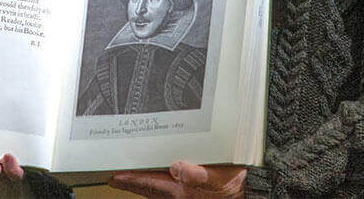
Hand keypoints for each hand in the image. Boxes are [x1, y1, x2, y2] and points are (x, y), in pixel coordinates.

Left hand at [109, 162, 245, 197]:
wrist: (250, 193)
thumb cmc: (236, 186)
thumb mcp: (220, 177)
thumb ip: (199, 174)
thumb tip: (177, 168)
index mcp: (183, 192)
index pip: (149, 184)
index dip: (130, 179)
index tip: (113, 175)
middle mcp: (180, 196)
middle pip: (148, 189)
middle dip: (131, 181)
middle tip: (113, 175)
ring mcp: (185, 197)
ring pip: (156, 190)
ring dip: (143, 183)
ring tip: (129, 175)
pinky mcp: (191, 195)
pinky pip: (166, 190)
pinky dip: (157, 183)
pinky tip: (157, 175)